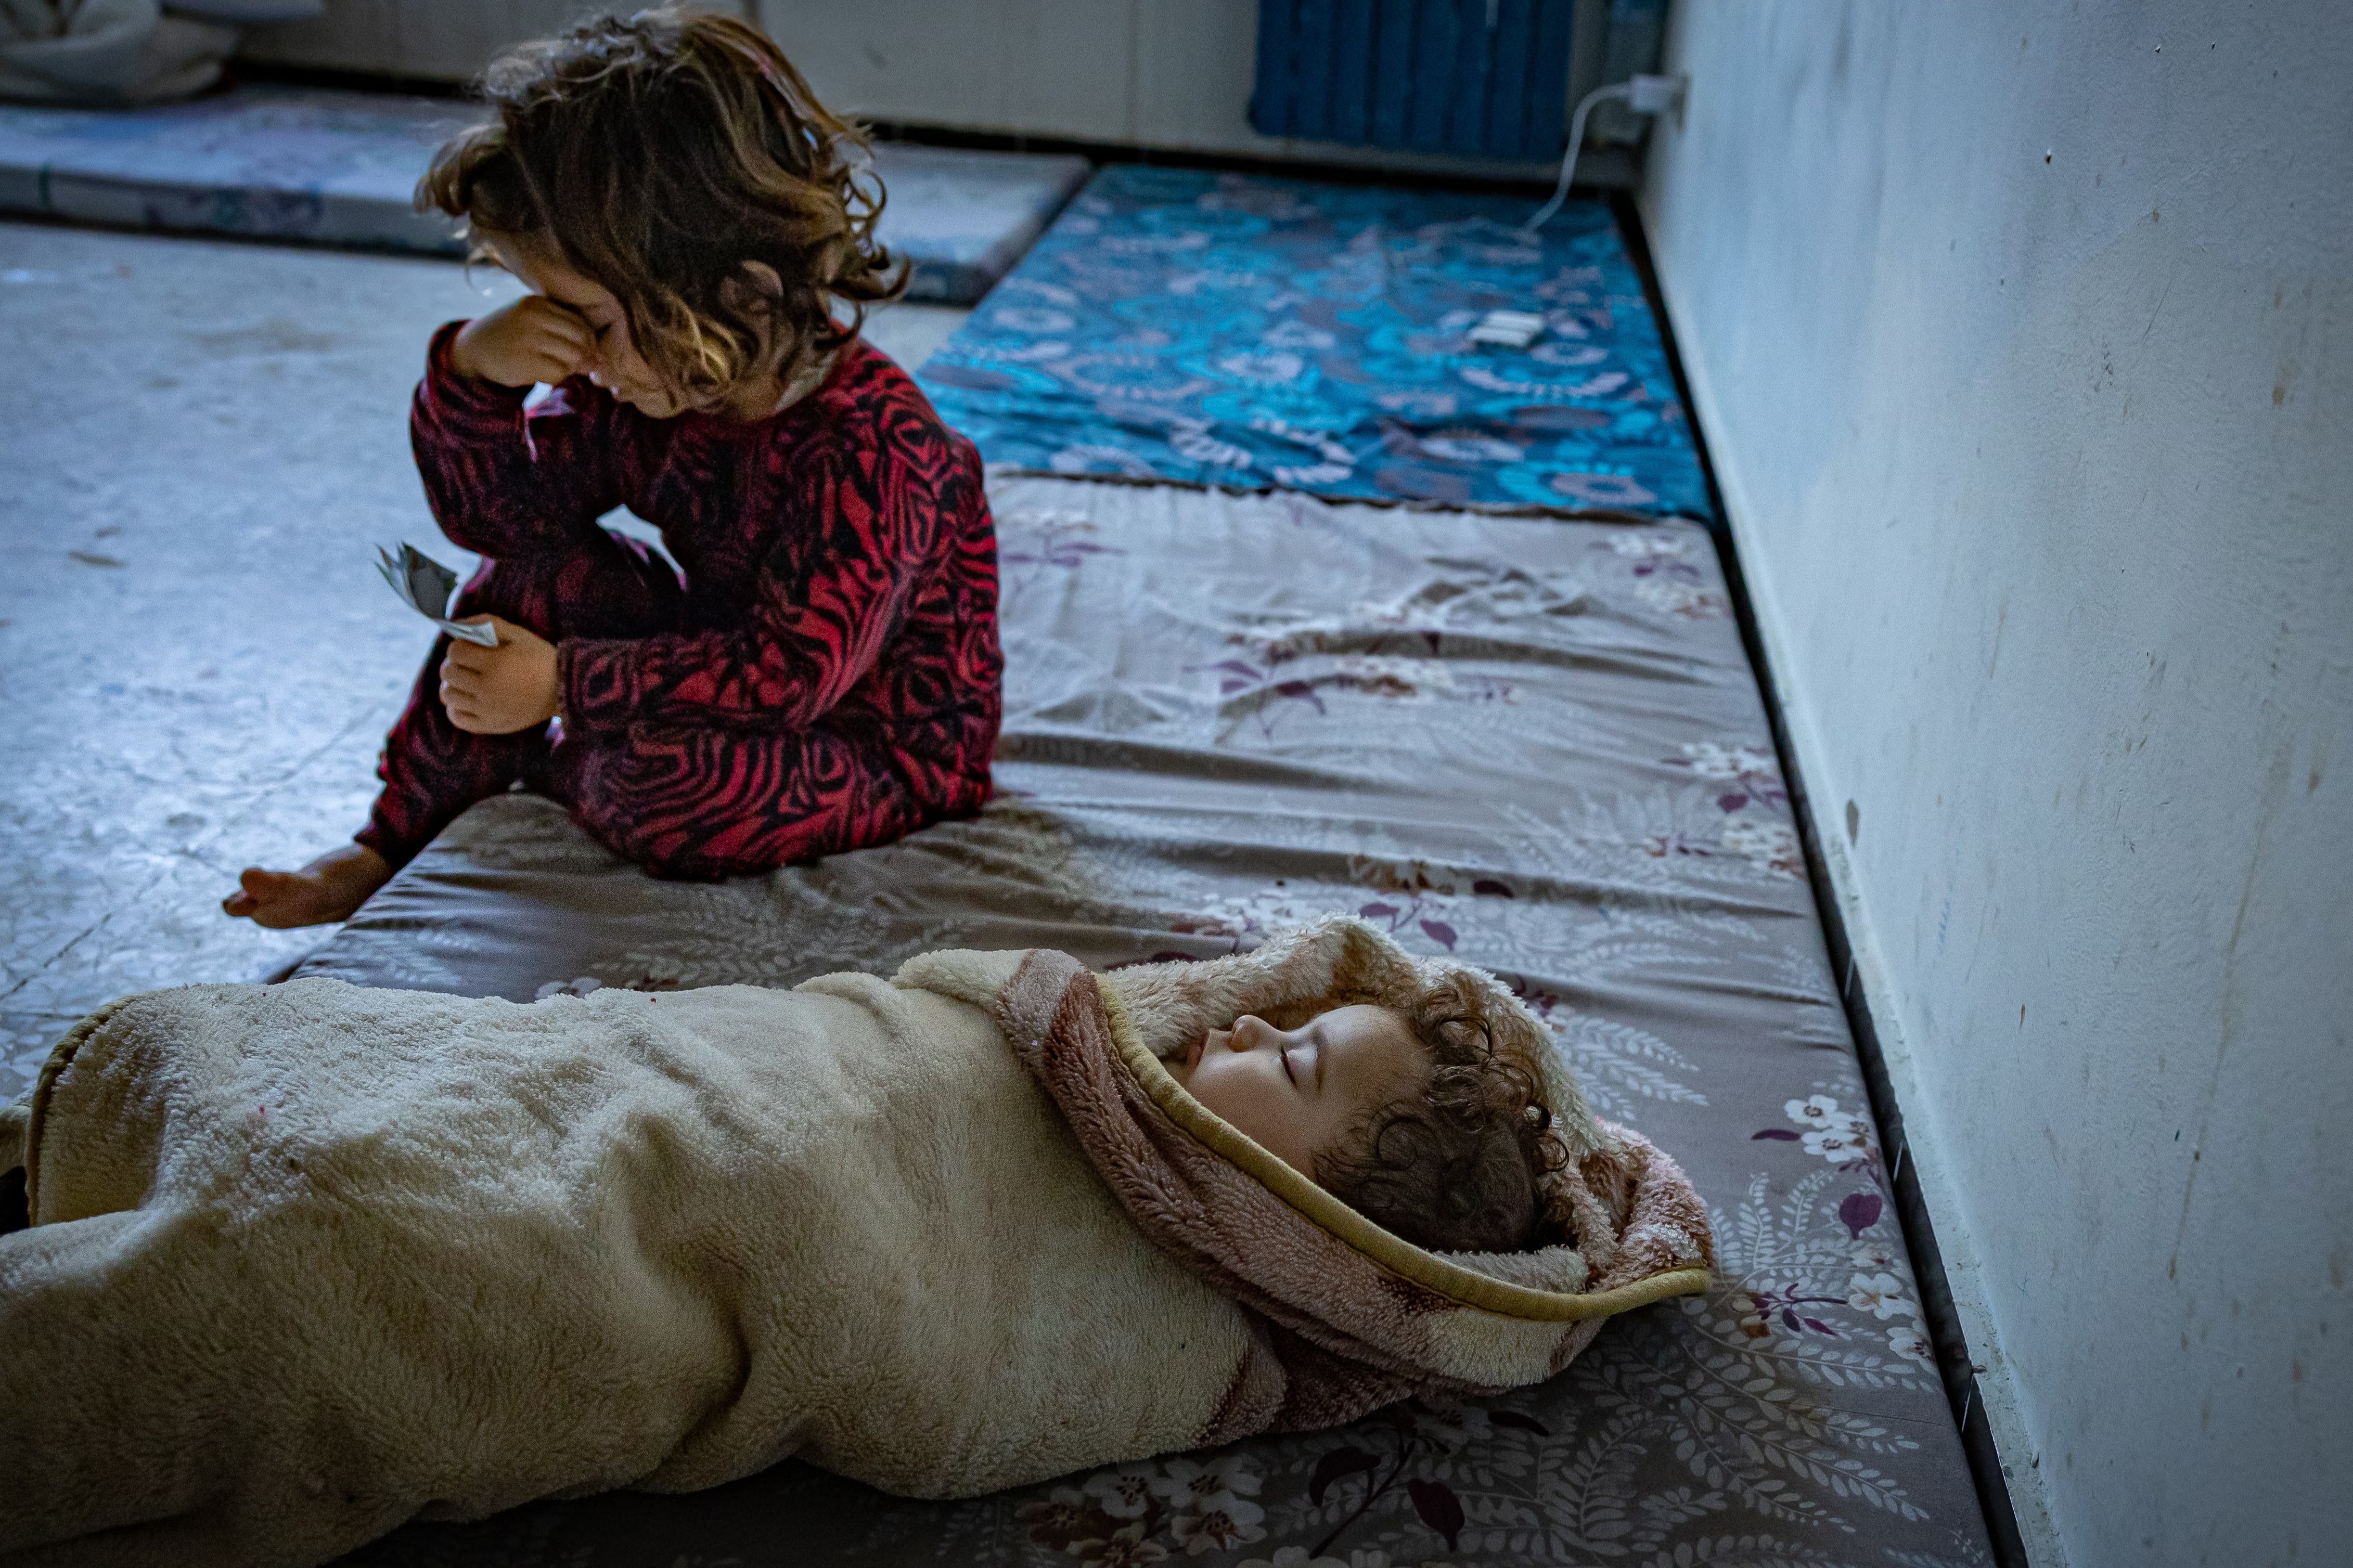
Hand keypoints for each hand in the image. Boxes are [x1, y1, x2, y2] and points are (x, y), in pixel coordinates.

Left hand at [439, 617, 560, 733]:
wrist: (564, 690)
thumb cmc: (541, 659)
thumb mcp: (519, 634)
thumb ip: (488, 623)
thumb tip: (458, 624)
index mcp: (495, 663)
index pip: (456, 651)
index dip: (458, 645)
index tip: (468, 647)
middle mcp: (488, 688)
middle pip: (448, 673)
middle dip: (453, 663)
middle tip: (465, 663)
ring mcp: (488, 710)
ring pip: (448, 695)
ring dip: (452, 685)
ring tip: (465, 681)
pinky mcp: (491, 725)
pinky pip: (458, 718)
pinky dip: (455, 708)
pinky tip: (466, 700)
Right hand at [449, 295, 593, 386]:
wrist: (473, 349)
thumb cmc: (511, 335)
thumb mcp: (532, 320)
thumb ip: (563, 330)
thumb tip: (600, 358)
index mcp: (538, 303)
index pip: (580, 322)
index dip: (589, 341)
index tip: (585, 352)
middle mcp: (533, 318)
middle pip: (581, 339)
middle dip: (585, 355)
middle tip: (577, 365)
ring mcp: (528, 340)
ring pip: (572, 357)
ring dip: (570, 368)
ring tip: (557, 368)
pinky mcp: (524, 362)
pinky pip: (558, 374)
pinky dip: (557, 378)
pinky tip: (544, 375)